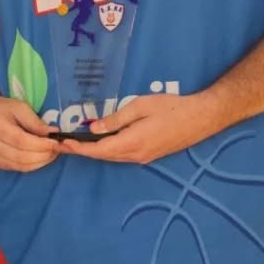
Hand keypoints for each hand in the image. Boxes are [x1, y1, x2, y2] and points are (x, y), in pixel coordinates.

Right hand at [0, 94, 60, 171]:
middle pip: (22, 156)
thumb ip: (35, 121)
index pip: (21, 141)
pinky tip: (40, 157)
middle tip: (58, 149)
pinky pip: (16, 168)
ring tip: (52, 153)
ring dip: (40, 162)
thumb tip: (53, 133)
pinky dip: (31, 165)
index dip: (41, 145)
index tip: (56, 143)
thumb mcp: (19, 107)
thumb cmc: (0, 108)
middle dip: (44, 155)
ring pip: (20, 165)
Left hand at [59, 92, 218, 164]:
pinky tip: (99, 142)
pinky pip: (122, 155)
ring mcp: (143, 157)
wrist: (201, 118)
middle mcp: (135, 155)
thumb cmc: (172, 107)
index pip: (98, 150)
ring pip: (112, 157)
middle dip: (81, 150)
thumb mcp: (140, 106)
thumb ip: (116, 119)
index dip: (78, 148)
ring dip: (93, 151)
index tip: (61, 143)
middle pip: (102, 156)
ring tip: (75, 143)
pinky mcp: (149, 155)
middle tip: (61, 143)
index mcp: (132, 143)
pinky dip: (107, 150)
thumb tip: (94, 129)